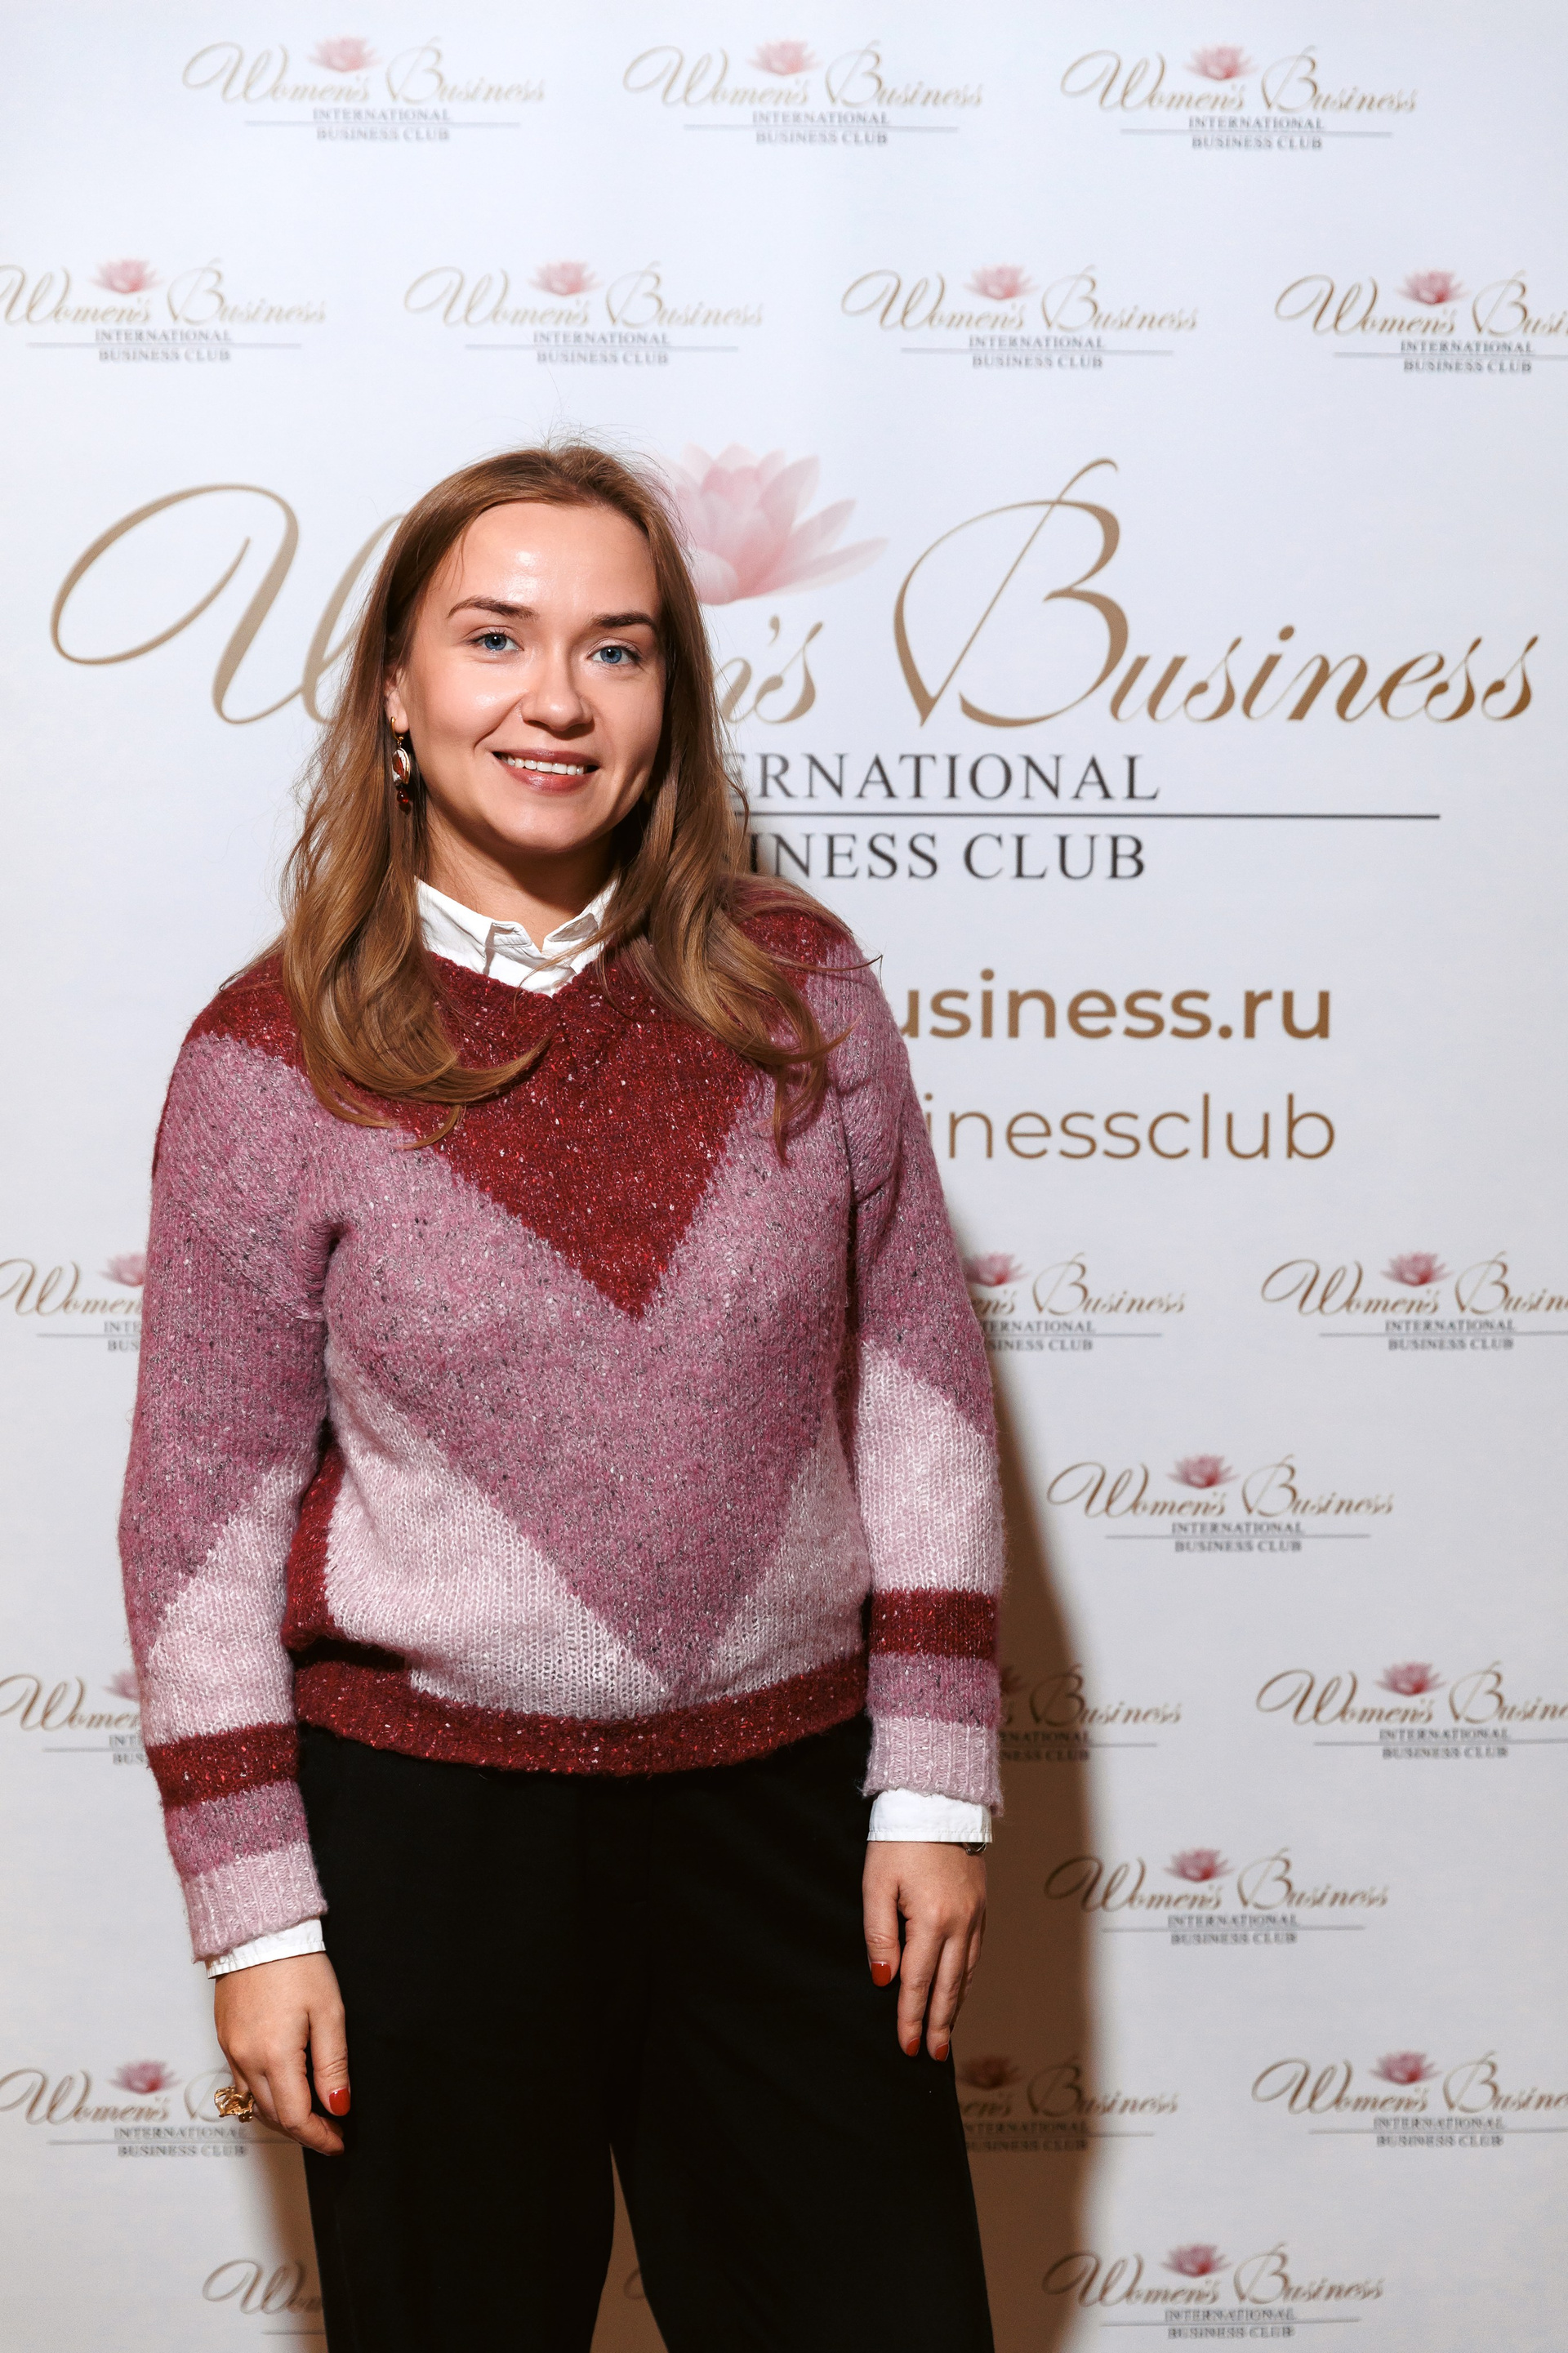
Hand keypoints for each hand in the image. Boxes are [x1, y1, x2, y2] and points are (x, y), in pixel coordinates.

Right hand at [214, 1951, 349, 2155]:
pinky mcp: (224, 2038)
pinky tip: (283, 2087)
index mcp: (273, 2056)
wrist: (258, 1929)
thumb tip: (338, 2106)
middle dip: (302, 2130)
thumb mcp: (328, 2012)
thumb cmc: (298, 1964)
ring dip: (281, 2115)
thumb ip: (333, 2064)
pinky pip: (240, 2082)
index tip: (338, 2143)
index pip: (295, 2117)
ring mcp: (230, 2050)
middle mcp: (245, 2059)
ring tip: (311, 2114)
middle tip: (330, 2131)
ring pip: (253, 2103)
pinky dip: (263, 2094)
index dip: (319, 2137)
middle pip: (273, 2116)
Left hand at [862, 1841, 986, 2060]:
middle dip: (939, 2024)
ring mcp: (976, 1914)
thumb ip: (880, 1935)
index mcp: (932, 1920)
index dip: (911, 2016)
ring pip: (966, 1972)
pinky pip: (976, 1952)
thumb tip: (884, 1978)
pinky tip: (960, 1988)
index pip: (918, 1982)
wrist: (937, 1799)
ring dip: (955, 2005)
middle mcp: (961, 1922)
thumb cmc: (900, 1838)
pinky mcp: (981, 1904)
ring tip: (946, 2032)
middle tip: (932, 2055)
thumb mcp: (877, 1884)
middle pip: (949, 1986)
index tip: (907, 2045)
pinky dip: (967, 1978)